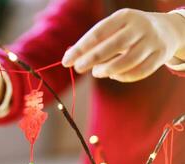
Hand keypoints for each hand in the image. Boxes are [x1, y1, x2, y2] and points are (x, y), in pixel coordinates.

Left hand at [62, 8, 184, 81]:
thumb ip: (95, 41)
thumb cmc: (129, 31)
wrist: (166, 29)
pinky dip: (122, 77)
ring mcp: (152, 42)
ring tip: (96, 72)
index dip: (80, 48)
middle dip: (91, 59)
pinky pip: (139, 72)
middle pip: (113, 46)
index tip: (67, 61)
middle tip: (78, 68)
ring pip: (127, 62)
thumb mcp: (114, 28)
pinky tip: (112, 75)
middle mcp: (140, 27)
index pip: (98, 33)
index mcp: (124, 16)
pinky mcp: (160, 56)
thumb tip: (70, 56)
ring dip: (107, 70)